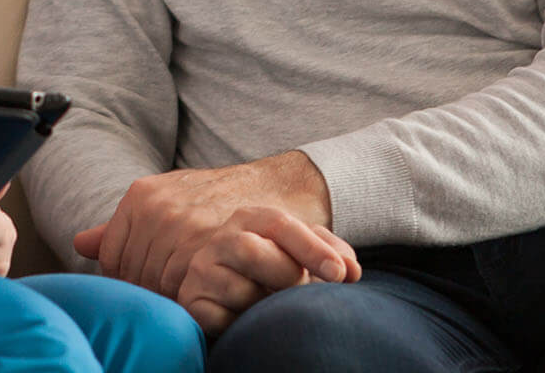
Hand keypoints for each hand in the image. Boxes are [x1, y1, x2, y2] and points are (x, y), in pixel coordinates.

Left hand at [71, 151, 334, 296]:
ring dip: (171, 298)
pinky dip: (192, 302)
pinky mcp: (209, 245)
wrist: (279, 189)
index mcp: (140, 196)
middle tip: (175, 296)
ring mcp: (183, 226)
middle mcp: (157, 208)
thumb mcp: (169, 200)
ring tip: (191, 297)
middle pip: (134, 275)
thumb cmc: (219, 201)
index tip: (153, 287)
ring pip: (158, 285)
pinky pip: (183, 289)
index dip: (129, 280)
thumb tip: (80, 243)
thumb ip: (123, 226)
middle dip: (150, 292)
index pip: (113, 258)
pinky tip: (206, 299)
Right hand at [177, 207, 360, 336]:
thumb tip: (352, 270)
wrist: (229, 292)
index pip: (279, 224)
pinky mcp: (192, 302)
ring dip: (265, 306)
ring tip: (271, 305)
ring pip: (239, 291)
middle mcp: (222, 240)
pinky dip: (242, 325)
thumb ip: (330, 252)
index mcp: (250, 219)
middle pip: (250, 250)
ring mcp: (202, 271)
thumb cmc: (275, 270)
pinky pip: (221, 319)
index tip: (341, 275)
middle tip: (298, 289)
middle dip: (284, 275)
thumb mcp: (302, 252)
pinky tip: (248, 319)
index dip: (312, 249)